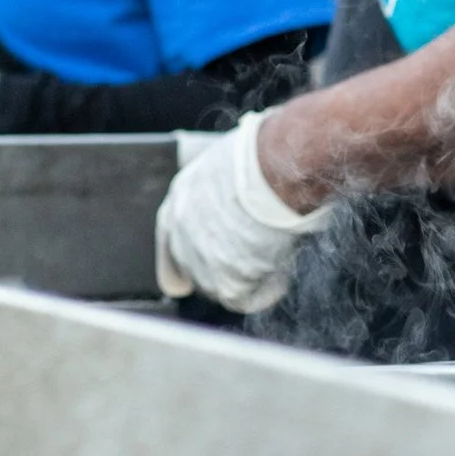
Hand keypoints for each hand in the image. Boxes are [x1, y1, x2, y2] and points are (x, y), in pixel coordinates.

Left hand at [154, 111, 329, 312]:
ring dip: (250, 277)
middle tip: (257, 262)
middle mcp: (182, 232)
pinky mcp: (228, 282)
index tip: (179, 286)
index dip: (181, 263)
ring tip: (279, 252)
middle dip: (224, 271)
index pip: (170, 243)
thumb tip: (243, 202)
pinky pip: (250, 298)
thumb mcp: (227, 166)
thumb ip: (224, 190)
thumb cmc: (261, 157)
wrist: (274, 169)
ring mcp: (203, 260)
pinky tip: (284, 267)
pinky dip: (270, 288)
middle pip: (196, 269)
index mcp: (179, 201)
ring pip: (224, 286)